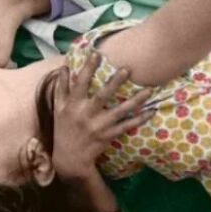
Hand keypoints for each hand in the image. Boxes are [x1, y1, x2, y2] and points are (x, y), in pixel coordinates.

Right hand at [51, 53, 154, 180]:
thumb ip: (62, 87)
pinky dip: (139, 119)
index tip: (96, 53)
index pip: (80, 83)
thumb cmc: (64, 128)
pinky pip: (126, 126)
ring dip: (135, 101)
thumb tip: (65, 67)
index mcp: (73, 105)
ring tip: (149, 90)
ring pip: (119, 112)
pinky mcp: (108, 136)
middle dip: (114, 83)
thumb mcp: (59, 108)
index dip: (87, 68)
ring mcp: (98, 126)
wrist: (69, 158)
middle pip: (102, 96)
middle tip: (127, 69)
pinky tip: (151, 111)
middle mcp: (86, 114)